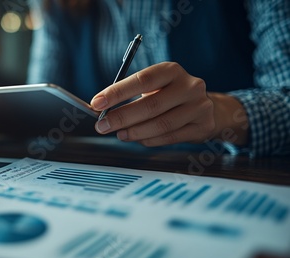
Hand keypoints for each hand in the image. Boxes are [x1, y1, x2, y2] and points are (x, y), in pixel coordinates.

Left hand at [90, 62, 247, 146]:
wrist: (207, 107)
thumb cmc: (169, 94)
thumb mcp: (154, 87)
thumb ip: (130, 95)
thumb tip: (101, 108)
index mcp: (172, 70)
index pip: (142, 79)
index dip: (117, 92)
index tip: (96, 102)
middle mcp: (189, 86)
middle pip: (151, 105)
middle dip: (122, 117)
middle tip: (102, 125)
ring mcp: (199, 107)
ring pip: (161, 124)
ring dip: (135, 132)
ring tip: (119, 134)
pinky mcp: (202, 126)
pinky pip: (170, 137)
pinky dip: (149, 140)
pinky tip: (137, 139)